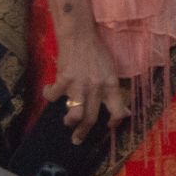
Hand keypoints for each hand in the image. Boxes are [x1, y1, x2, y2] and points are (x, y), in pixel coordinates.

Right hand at [42, 21, 129, 144]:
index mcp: (111, 85)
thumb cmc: (97, 52)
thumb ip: (114, 91)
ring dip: (69, 121)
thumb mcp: (111, 70)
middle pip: (92, 118)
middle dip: (83, 132)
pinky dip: (48, 95)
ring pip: (75, 114)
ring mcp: (79, 85)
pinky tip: (48, 91)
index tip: (108, 126)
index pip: (118, 110)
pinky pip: (53, 96)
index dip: (115, 121)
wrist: (80, 36)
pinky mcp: (63, 80)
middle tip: (77, 139)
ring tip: (66, 122)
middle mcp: (96, 88)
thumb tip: (126, 111)